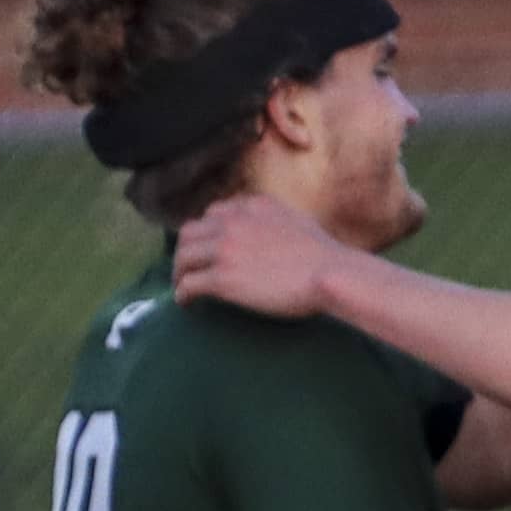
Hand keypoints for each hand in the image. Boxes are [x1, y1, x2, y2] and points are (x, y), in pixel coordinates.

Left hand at [170, 192, 343, 317]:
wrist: (330, 274)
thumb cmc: (326, 257)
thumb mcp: (297, 221)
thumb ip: (276, 220)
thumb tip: (274, 232)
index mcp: (251, 207)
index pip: (214, 214)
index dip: (208, 233)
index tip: (209, 248)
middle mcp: (233, 222)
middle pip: (190, 233)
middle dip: (186, 251)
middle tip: (189, 268)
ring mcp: (224, 249)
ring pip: (183, 257)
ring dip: (180, 272)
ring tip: (183, 285)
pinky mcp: (222, 278)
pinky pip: (189, 284)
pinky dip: (182, 294)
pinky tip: (186, 303)